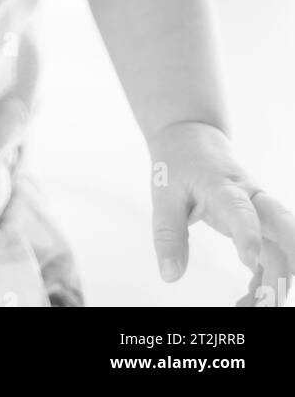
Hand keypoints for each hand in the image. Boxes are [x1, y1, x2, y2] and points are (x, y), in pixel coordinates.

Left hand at [147, 121, 294, 306]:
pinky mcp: (259, 222)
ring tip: (251, 309)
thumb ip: (168, 233)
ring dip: (273, 282)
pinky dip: (266, 279)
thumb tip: (170, 275)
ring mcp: (259, 211)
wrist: (192, 137)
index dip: (247, 233)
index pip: (240, 209)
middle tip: (271, 301)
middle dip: (286, 266)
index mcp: (224, 186)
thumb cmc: (179, 164)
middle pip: (283, 228)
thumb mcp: (164, 194)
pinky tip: (251, 298)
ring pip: (281, 248)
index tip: (248, 260)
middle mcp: (251, 198)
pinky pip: (272, 254)